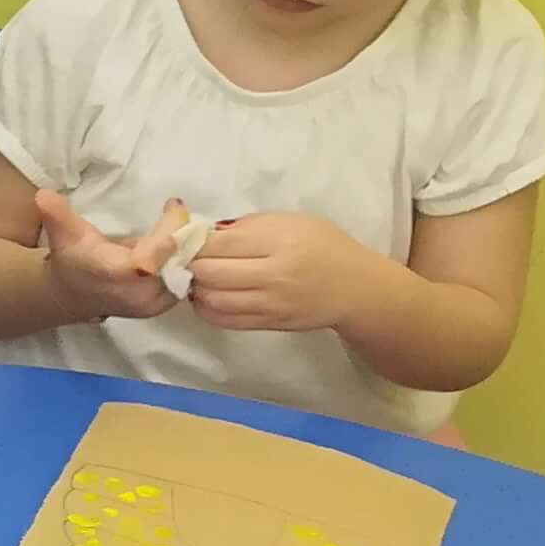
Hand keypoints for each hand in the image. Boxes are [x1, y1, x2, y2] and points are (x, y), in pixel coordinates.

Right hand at [34, 189, 182, 322]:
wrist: (71, 295)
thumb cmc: (71, 259)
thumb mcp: (63, 234)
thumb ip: (56, 214)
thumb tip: (42, 195)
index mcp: (119, 273)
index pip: (162, 246)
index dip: (172, 223)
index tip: (172, 203)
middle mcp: (140, 294)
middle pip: (179, 258)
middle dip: (182, 234)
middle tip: (178, 214)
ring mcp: (153, 305)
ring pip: (186, 271)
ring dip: (187, 248)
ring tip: (181, 228)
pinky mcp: (162, 307)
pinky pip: (184, 281)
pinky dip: (185, 263)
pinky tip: (179, 248)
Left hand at [182, 211, 374, 335]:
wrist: (356, 287)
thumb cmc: (324, 246)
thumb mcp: (291, 221)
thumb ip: (249, 226)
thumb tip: (206, 233)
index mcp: (279, 241)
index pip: (218, 243)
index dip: (194, 241)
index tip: (188, 239)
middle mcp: (273, 274)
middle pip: (208, 271)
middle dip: (191, 264)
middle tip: (189, 259)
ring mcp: (270, 303)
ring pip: (211, 298)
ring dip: (196, 287)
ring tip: (198, 278)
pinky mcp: (268, 324)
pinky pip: (224, 320)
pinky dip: (207, 308)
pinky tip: (208, 297)